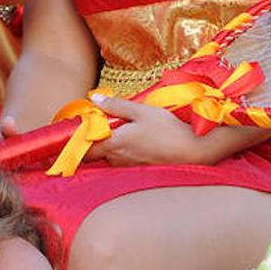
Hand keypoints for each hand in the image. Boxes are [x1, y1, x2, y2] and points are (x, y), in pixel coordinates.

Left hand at [84, 94, 205, 166]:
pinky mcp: (139, 169)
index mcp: (114, 144)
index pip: (84, 149)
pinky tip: (138, 139)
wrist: (194, 151)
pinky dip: (124, 149)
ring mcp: (128, 167)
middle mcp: (117, 159)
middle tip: (105, 122)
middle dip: (96, 138)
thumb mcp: (141, 111)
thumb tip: (94, 100)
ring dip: (112, 143)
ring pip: (110, 155)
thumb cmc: (168, 130)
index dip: (76, 141)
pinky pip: (123, 159)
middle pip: (96, 152)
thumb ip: (116, 106)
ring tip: (126, 127)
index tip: (77, 129)